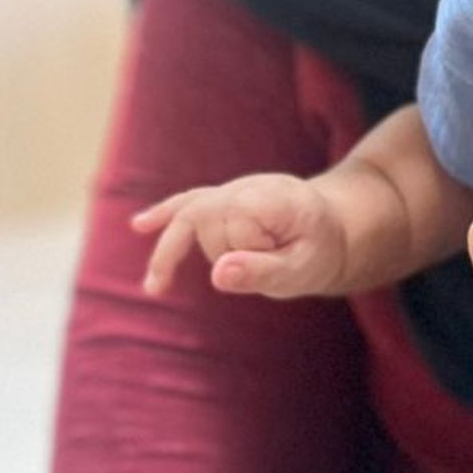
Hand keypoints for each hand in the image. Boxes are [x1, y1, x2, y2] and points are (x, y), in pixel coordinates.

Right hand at [132, 174, 351, 297]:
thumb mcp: (302, 270)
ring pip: (190, 214)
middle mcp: (250, 185)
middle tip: (264, 259)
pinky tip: (138, 226)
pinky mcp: (223, 198)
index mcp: (274, 197)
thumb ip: (262, 272)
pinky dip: (164, 214)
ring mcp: (234, 189)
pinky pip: (188, 202)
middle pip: (206, 220)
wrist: (334, 230)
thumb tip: (217, 274)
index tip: (275, 257)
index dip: (245, 248)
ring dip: (172, 249)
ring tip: (157, 287)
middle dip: (221, 250)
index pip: (234, 221)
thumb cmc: (318, 251)